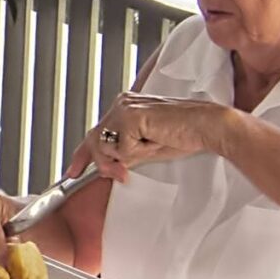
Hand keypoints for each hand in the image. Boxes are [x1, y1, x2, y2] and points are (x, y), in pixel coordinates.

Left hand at [82, 95, 228, 183]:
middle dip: (106, 164)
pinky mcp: (130, 117)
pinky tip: (156, 140)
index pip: (96, 133)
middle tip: (124, 174)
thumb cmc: (184, 135)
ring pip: (108, 148)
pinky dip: (140, 153)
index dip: (82, 155)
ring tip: (153, 145)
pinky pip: (123, 150)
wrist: (206, 127)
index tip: (72, 172)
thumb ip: (124, 153)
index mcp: (125, 107)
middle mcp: (122, 104)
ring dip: (130, 157)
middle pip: (96, 142)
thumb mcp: (146, 148)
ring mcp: (123, 108)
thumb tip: (107, 165)